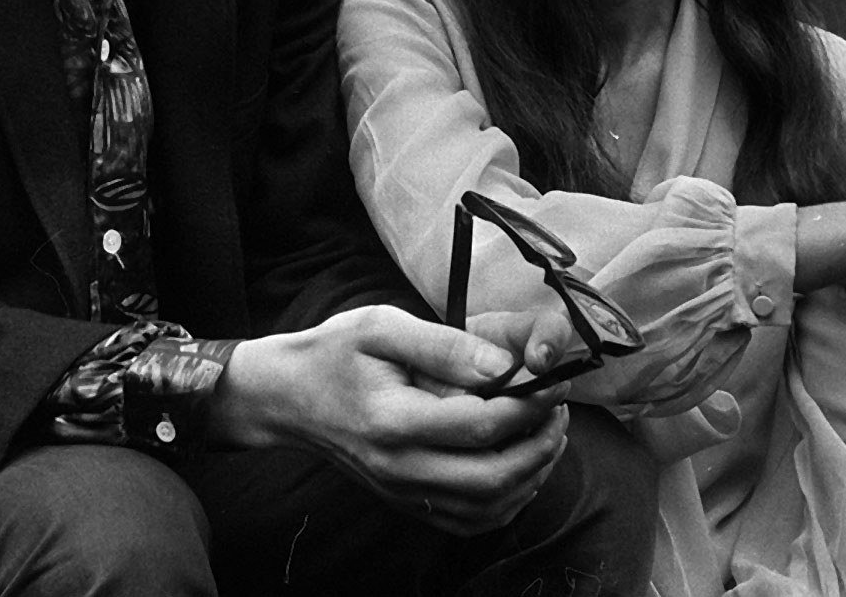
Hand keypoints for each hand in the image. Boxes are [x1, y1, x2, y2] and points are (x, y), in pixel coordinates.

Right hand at [210, 305, 570, 534]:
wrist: (286, 397)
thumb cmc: (333, 353)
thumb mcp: (381, 326)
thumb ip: (444, 345)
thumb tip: (503, 366)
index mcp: (393, 422)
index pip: (481, 427)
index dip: (529, 406)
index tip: (553, 382)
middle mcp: (400, 469)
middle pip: (494, 478)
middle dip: (541, 446)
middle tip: (559, 411)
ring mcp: (403, 493)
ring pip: (488, 507)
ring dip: (531, 475)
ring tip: (548, 434)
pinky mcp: (407, 502)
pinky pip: (470, 520)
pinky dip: (507, 500)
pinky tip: (520, 465)